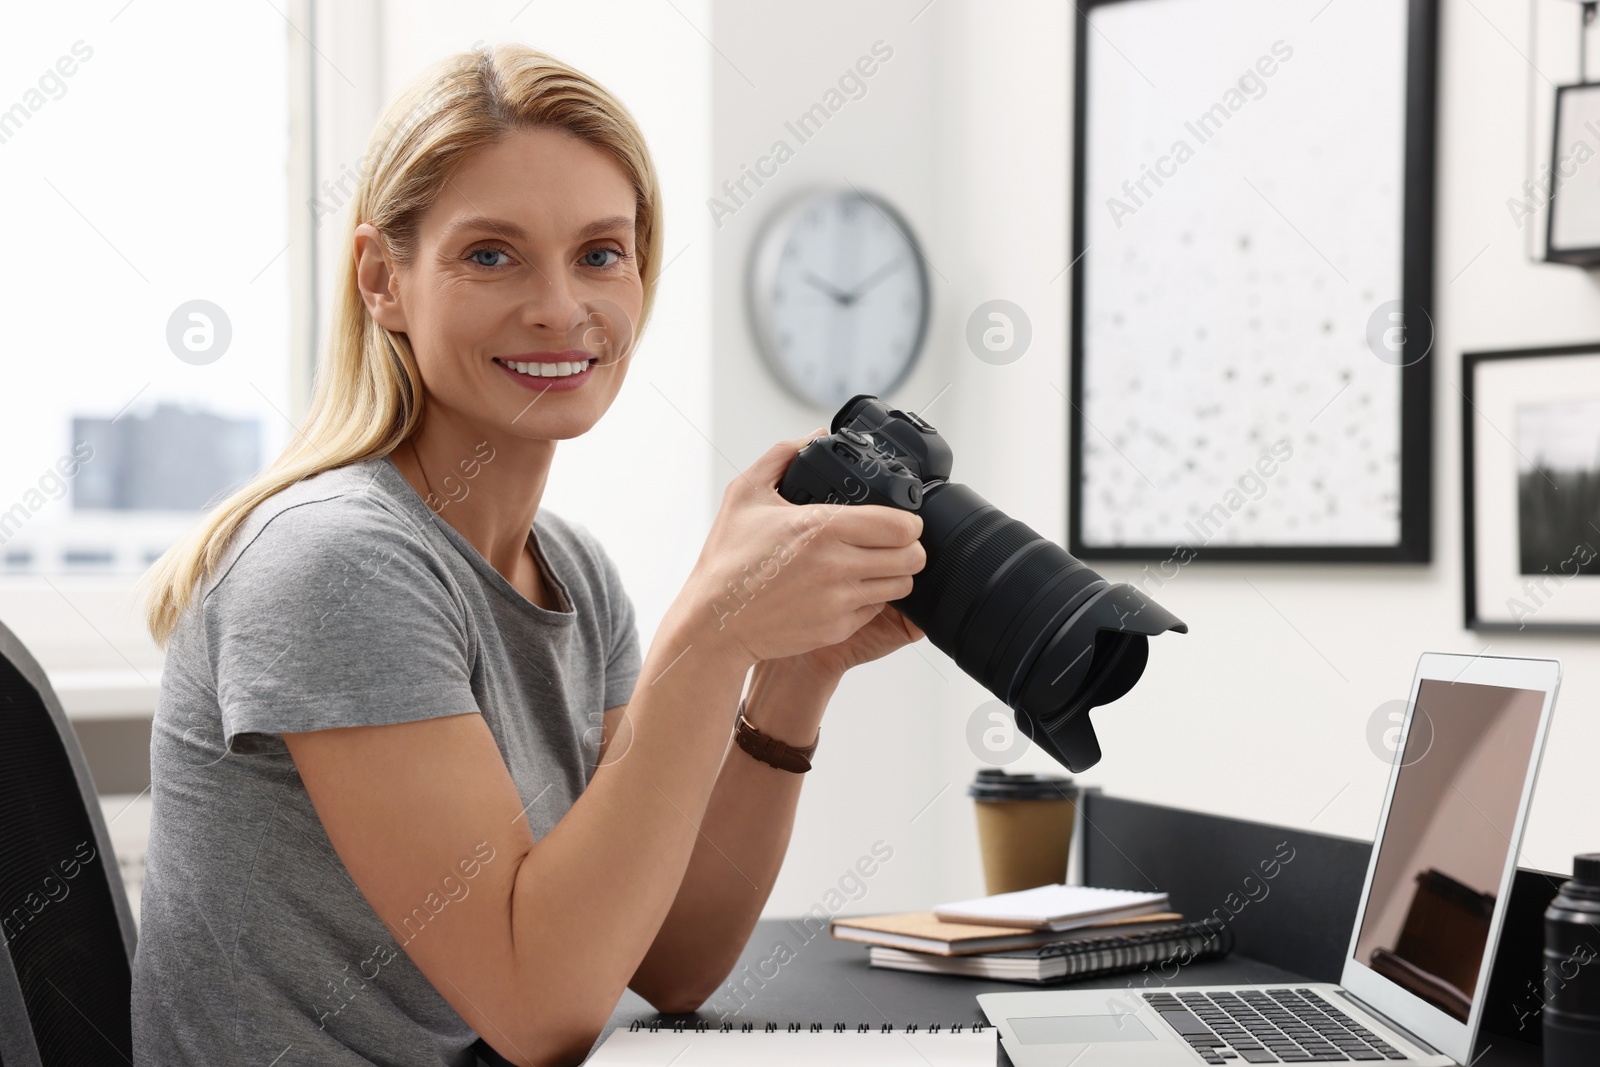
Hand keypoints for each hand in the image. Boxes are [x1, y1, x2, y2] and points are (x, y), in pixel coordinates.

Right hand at [668, 429, 926, 671]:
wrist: (713, 622)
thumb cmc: (728, 559)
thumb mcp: (745, 494)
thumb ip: (783, 455)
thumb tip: (816, 435)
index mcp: (822, 527)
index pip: (900, 526)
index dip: (909, 521)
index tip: (901, 519)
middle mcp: (836, 566)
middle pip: (911, 557)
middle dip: (909, 546)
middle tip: (894, 542)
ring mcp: (839, 601)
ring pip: (901, 585)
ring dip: (895, 573)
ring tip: (876, 564)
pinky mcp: (837, 628)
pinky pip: (876, 609)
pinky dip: (871, 598)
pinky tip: (849, 587)